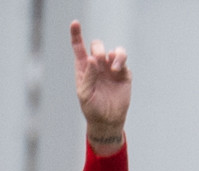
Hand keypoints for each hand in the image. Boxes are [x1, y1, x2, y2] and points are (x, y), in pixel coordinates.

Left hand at [71, 19, 130, 151]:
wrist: (108, 120)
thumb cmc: (92, 108)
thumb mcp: (85, 94)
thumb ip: (87, 76)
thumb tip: (92, 59)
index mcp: (84, 69)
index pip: (79, 48)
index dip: (77, 35)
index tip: (75, 23)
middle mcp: (97, 66)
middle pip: (97, 46)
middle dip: (99, 48)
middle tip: (99, 59)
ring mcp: (110, 68)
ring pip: (114, 50)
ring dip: (113, 54)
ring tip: (112, 66)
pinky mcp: (123, 73)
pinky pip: (123, 59)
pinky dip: (120, 60)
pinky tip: (116, 69)